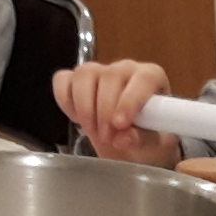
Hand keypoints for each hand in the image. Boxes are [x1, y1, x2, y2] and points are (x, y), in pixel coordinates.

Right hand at [51, 60, 182, 164]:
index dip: (129, 101)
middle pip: (110, 77)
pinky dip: (66, 102)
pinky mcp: (76, 78)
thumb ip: (142, 139)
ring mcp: (99, 70)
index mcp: (152, 78)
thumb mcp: (152, 146)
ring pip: (84, 75)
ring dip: (85, 108)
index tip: (120, 124)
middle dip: (104, 113)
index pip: (143, 78)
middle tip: (107, 138)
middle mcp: (126, 68)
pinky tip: (77, 119)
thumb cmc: (145, 140)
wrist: (129, 147)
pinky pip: (63, 80)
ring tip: (93, 131)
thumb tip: (123, 137)